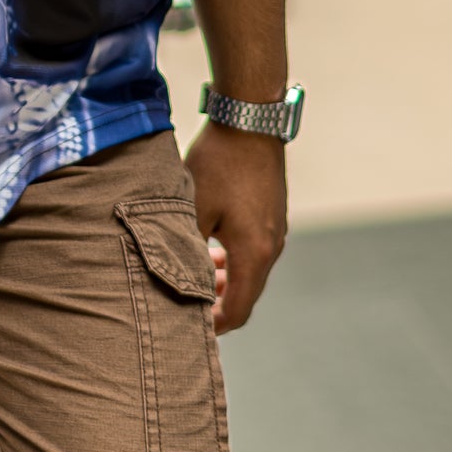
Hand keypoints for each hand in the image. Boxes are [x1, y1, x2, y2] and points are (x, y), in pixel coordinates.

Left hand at [185, 122, 286, 334]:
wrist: (250, 120)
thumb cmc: (218, 164)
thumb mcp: (193, 210)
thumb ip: (186, 250)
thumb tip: (175, 281)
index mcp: (253, 254)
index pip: (237, 311)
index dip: (212, 327)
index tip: (186, 331)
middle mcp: (271, 248)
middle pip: (245, 295)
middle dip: (214, 305)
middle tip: (183, 306)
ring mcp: (276, 231)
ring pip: (248, 272)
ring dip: (221, 281)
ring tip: (191, 275)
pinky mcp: (273, 215)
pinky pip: (253, 251)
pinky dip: (231, 261)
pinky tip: (208, 247)